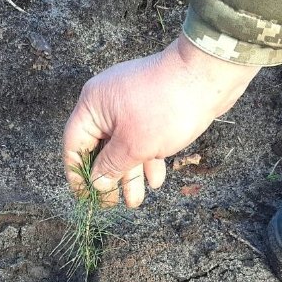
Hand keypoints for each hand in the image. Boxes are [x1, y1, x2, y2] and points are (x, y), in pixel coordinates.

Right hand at [63, 33, 260, 207]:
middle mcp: (107, 103)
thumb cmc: (166, 108)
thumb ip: (111, 166)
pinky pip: (142, 138)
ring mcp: (131, 105)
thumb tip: (97, 181)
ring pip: (124, 145)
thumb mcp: (134, 145)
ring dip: (130, 173)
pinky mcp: (152, 108)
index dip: (77, 173)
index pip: (74, 144)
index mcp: (93, 105)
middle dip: (108, 178)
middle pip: (99, 147)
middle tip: (111, 204)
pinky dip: (147, 158)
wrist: (208, 77)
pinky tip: (156, 180)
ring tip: (135, 201)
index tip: (85, 197)